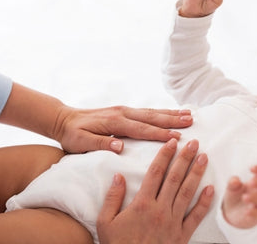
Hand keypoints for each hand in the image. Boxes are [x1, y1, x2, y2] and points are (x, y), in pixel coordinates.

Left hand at [0, 83, 192, 153]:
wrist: (64, 119)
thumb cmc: (72, 134)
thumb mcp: (80, 142)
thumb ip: (99, 144)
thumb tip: (120, 147)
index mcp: (114, 122)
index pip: (141, 129)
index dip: (159, 134)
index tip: (176, 137)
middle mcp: (123, 113)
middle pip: (152, 117)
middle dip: (172, 119)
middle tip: (192, 121)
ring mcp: (124, 110)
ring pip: (152, 112)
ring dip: (170, 113)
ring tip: (189, 114)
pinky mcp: (124, 111)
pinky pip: (146, 111)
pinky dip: (161, 112)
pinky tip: (171, 113)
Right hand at [96, 139, 213, 243]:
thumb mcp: (105, 223)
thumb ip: (112, 198)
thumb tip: (118, 176)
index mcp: (142, 204)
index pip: (155, 173)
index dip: (165, 155)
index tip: (172, 142)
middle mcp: (160, 210)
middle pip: (175, 178)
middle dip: (185, 158)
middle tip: (194, 143)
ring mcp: (173, 222)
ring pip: (187, 192)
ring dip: (196, 173)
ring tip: (204, 158)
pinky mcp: (182, 236)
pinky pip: (196, 217)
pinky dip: (204, 202)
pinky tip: (211, 189)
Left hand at [222, 165, 256, 228]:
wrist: (231, 213)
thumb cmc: (235, 196)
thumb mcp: (231, 187)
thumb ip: (232, 183)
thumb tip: (236, 180)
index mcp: (256, 182)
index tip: (251, 168)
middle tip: (250, 182)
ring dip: (256, 197)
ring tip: (244, 197)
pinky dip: (256, 212)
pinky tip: (247, 211)